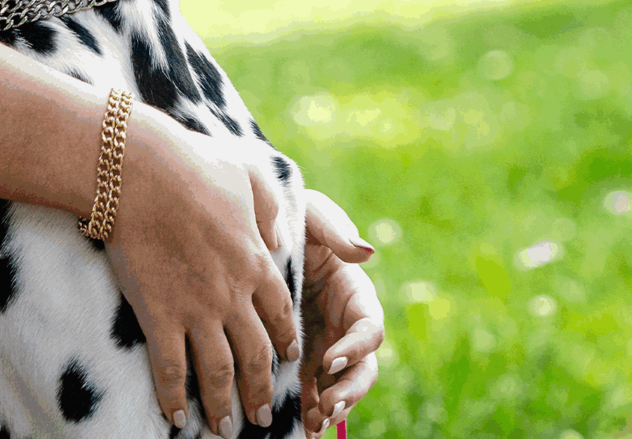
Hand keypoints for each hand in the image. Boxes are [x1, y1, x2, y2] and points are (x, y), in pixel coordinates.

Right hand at [104, 109, 299, 435]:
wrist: (141, 171)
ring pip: (219, 372)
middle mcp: (233, 294)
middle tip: (262, 416)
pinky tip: (175, 417)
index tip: (288, 359)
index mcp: (255, 260)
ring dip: (224, 406)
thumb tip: (280, 237)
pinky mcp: (160, 315)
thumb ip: (270, 207)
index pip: (279, 313)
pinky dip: (174, 399)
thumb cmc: (192, 162)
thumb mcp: (248, 172)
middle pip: (256, 355)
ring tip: (224, 430)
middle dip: (261, 390)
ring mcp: (197, 309)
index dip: (285, 340)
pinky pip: (171, 370)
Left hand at [297, 191, 384, 435]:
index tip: (330, 359)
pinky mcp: (303, 352)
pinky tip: (301, 427)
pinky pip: (312, 386)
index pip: (369, 328)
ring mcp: (326, 340)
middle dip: (349, 390)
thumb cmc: (295, 214)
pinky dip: (309, 407)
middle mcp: (345, 323)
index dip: (355, 348)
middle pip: (361, 366)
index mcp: (355, 292)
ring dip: (331, 406)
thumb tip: (367, 252)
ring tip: (314, 423)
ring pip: (339, 383)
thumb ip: (337, 231)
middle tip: (327, 407)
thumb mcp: (315, 214)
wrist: (263, 224)